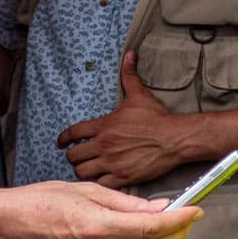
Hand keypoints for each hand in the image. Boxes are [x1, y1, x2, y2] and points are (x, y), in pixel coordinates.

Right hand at [0, 182, 199, 238]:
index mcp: (99, 228)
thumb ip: (126, 202)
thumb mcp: (85, 191)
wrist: (3, 226)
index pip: (153, 228)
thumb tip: (160, 207)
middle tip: (187, 218)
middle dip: (177, 234)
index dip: (180, 220)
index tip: (196, 210)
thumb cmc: (39, 201)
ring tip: (171, 229)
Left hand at [57, 53, 187, 187]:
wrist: (175, 138)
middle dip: (75, 156)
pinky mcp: (123, 176)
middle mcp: (103, 145)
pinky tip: (106, 178)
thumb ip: (129, 76)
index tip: (61, 143)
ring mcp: (112, 162)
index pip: (71, 133)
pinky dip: (101, 182)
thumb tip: (129, 55)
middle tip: (81, 156)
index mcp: (103, 125)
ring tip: (91, 168)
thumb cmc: (158, 118)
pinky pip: (101, 183)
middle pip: (73, 156)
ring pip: (82, 172)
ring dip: (85, 170)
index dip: (63, 139)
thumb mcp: (140, 95)